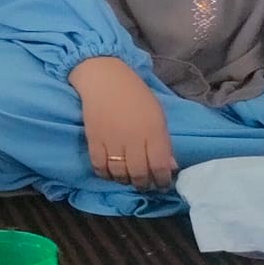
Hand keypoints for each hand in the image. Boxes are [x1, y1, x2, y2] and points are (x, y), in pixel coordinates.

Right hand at [71, 57, 176, 188]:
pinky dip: (105, 174)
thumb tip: (170, 167)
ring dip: (124, 180)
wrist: (104, 79)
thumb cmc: (136, 95)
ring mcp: (112, 140)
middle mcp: (134, 139)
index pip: (160, 165)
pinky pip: (99, 165)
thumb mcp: (157, 116)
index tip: (162, 184)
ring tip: (127, 179)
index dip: (162, 180)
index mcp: (154, 132)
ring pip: (119, 172)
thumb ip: (163, 142)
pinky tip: (110, 173)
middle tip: (144, 185)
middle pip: (139, 173)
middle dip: (143, 183)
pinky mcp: (94, 140)